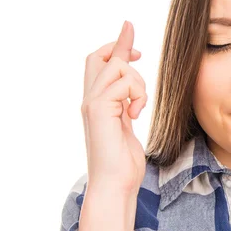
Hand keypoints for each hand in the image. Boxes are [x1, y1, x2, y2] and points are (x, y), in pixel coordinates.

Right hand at [81, 20, 147, 193]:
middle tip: (140, 53)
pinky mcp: (99, 109)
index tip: (136, 48)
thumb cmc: (123, 161)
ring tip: (139, 107)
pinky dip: (138, 94)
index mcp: (96, 103)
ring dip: (138, 81)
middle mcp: (89, 100)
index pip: (98, 64)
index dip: (115, 48)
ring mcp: (92, 103)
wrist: (115, 184)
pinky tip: (136, 114)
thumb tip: (132, 90)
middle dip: (121, 46)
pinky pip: (124, 83)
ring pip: (117, 66)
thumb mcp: (125, 124)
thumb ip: (124, 104)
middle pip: (98, 57)